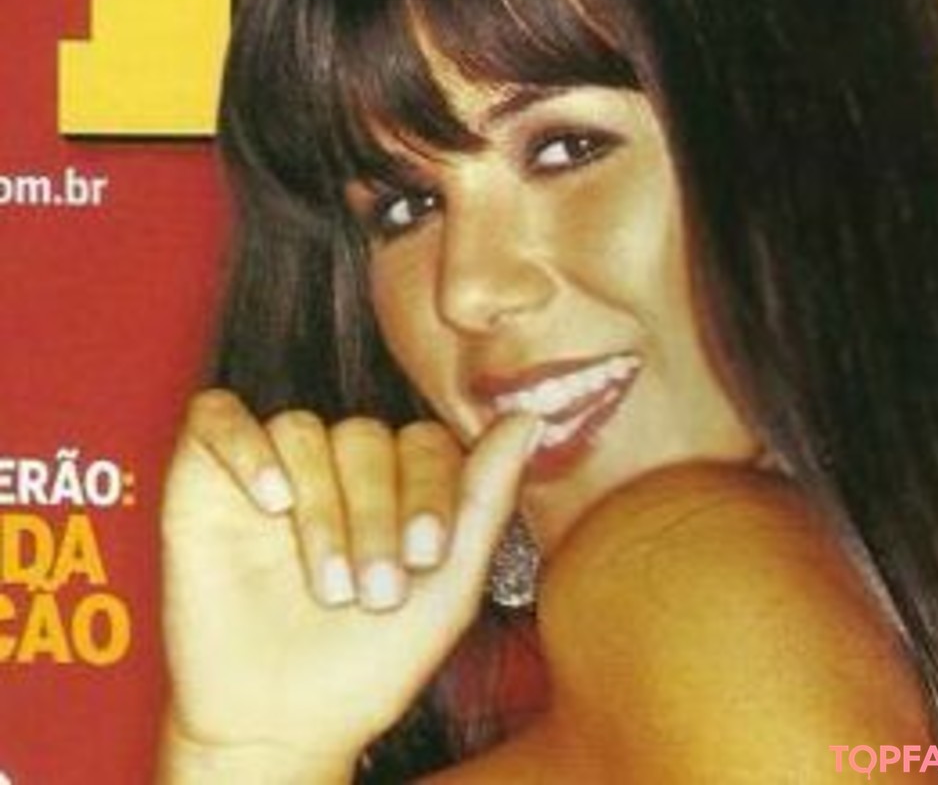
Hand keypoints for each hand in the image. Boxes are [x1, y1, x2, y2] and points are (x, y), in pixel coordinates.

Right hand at [159, 389, 538, 772]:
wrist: (280, 725)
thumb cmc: (372, 660)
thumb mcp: (448, 587)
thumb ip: (487, 499)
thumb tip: (527, 417)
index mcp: (396, 481)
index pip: (423, 442)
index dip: (427, 490)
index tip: (424, 557)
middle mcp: (336, 465)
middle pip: (363, 436)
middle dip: (374, 515)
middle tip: (372, 591)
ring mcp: (271, 467)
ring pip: (302, 431)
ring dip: (320, 507)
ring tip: (326, 583)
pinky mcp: (206, 475)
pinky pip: (219, 417)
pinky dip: (246, 445)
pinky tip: (270, 500)